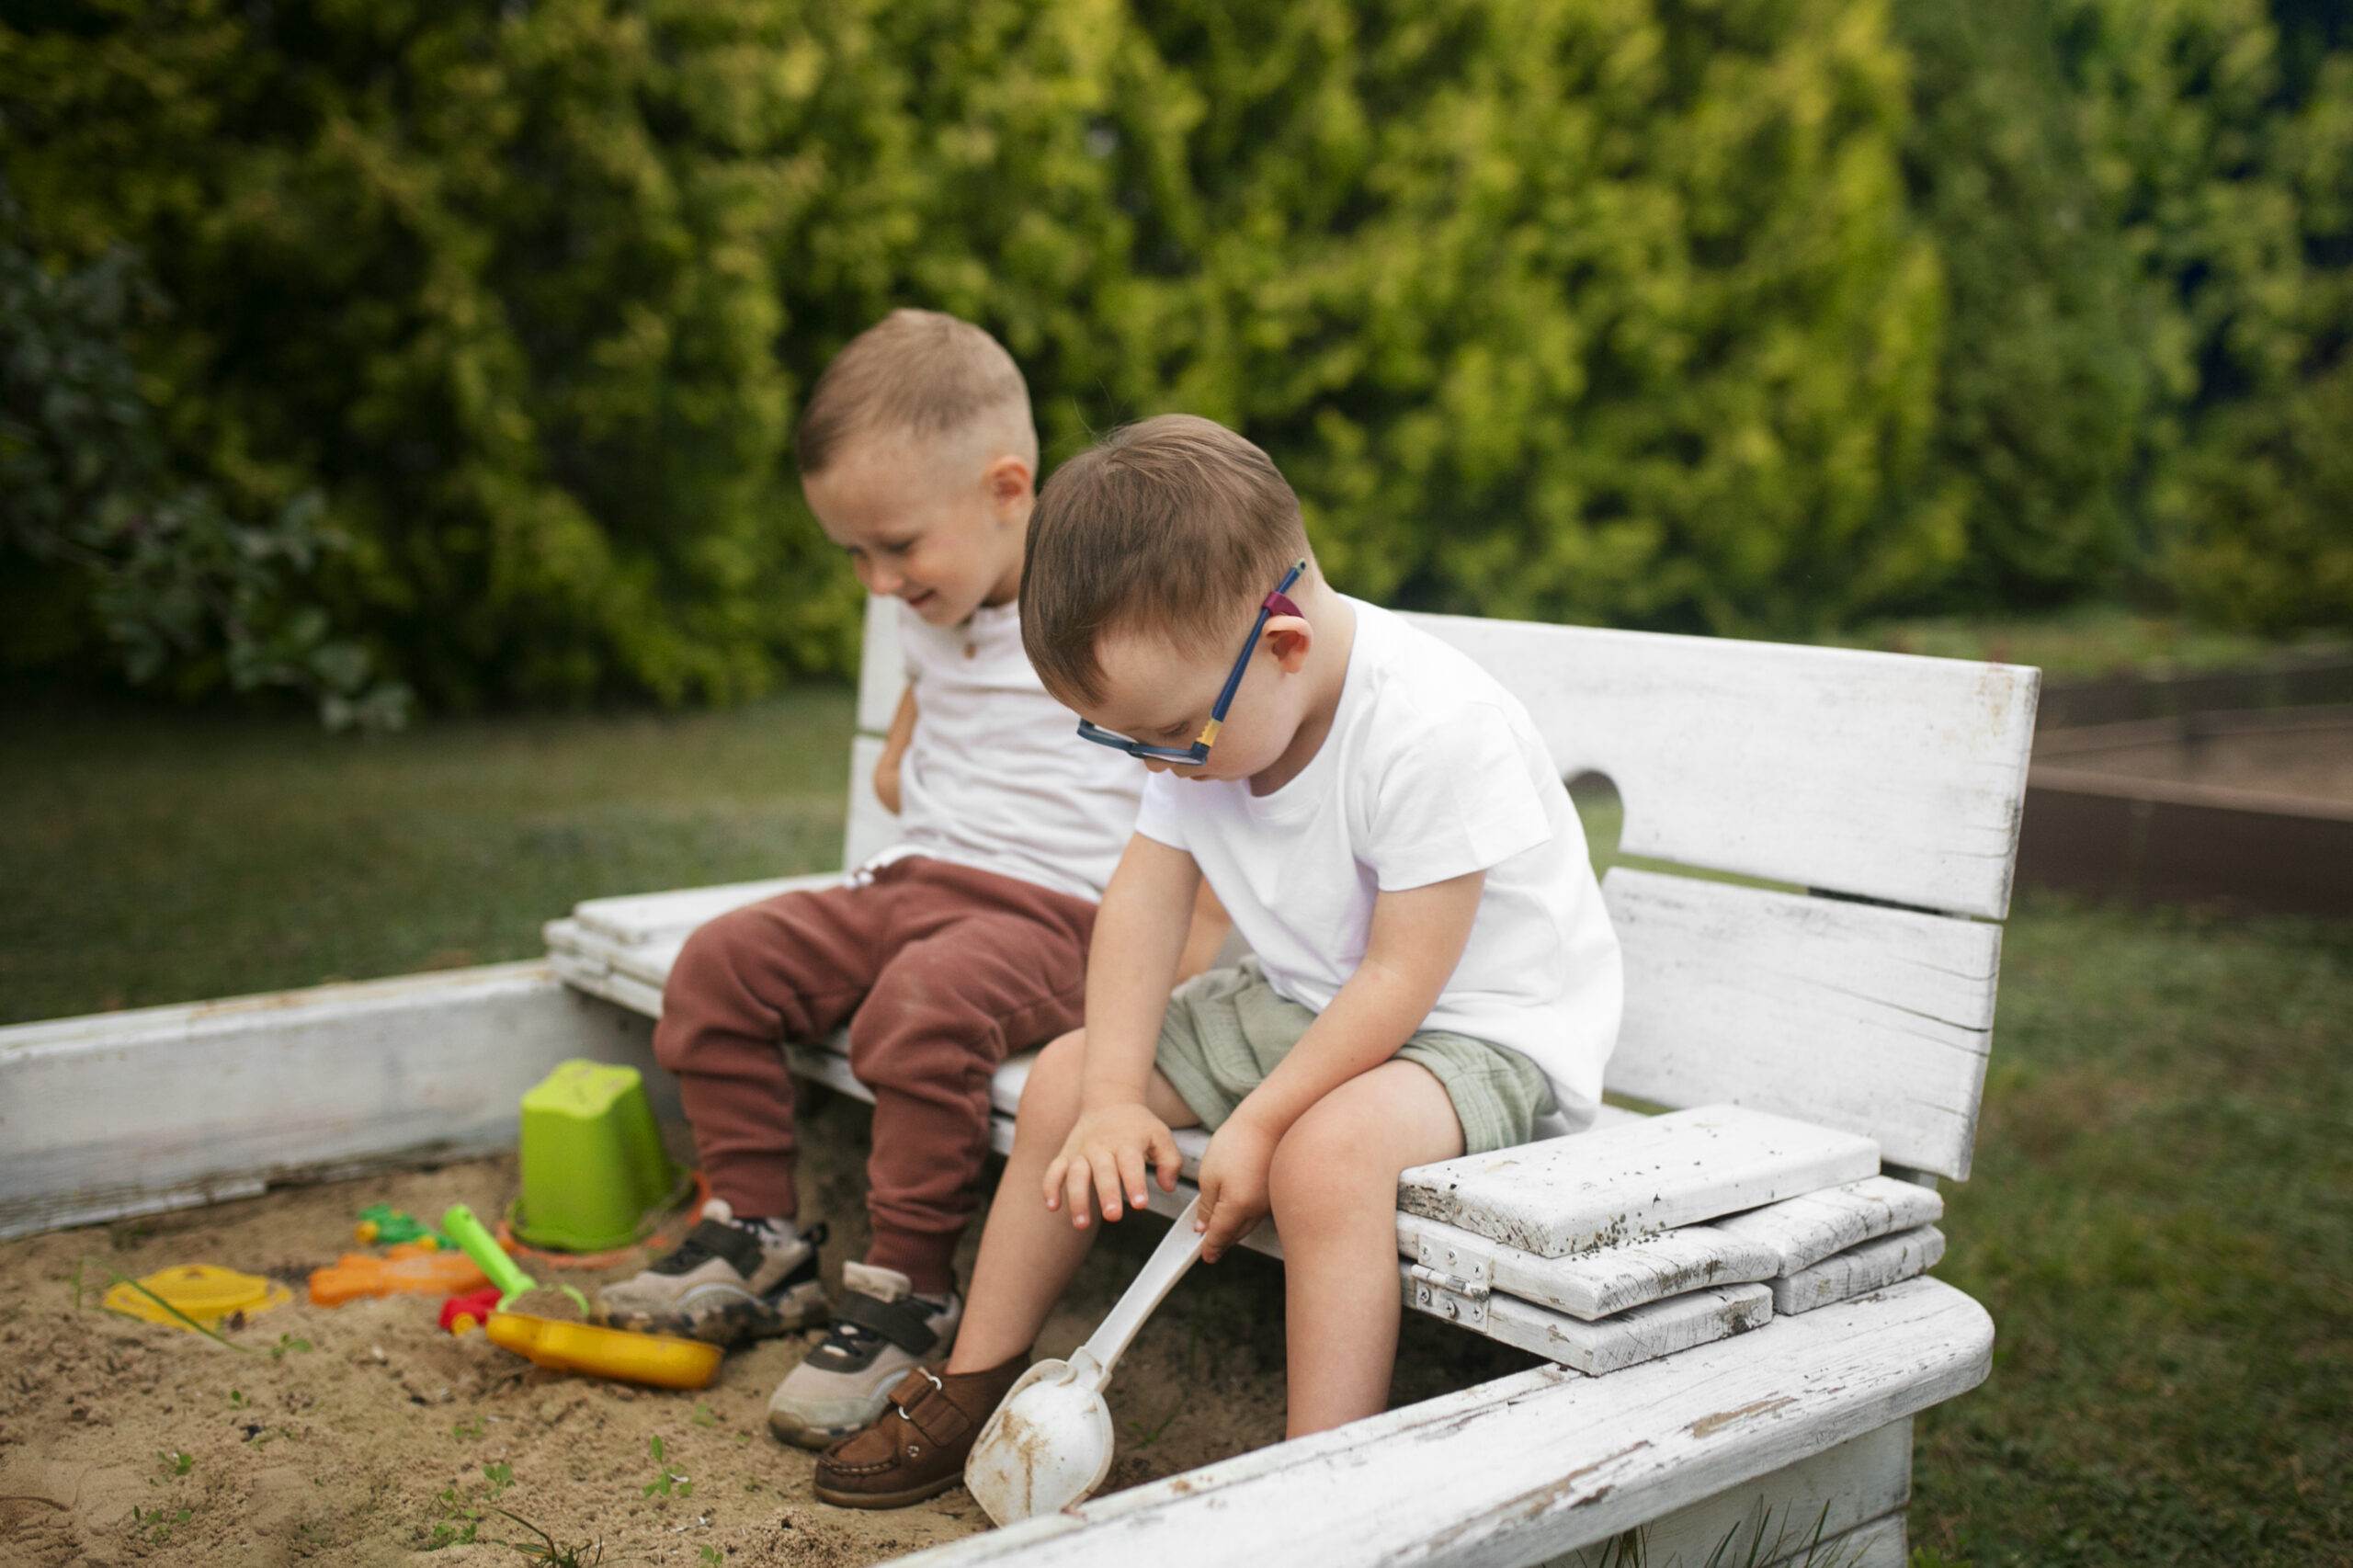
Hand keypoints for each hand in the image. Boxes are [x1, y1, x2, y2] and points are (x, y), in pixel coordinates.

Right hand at [1043, 1103, 1181, 1229]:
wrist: (1109, 1100)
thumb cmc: (1137, 1125)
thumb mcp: (1161, 1135)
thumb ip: (1170, 1161)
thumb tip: (1168, 1187)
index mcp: (1127, 1142)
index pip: (1131, 1164)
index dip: (1135, 1184)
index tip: (1140, 1204)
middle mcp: (1102, 1147)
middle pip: (1103, 1171)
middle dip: (1107, 1194)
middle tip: (1113, 1215)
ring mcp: (1081, 1151)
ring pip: (1076, 1174)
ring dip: (1077, 1198)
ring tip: (1081, 1223)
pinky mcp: (1066, 1155)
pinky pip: (1054, 1171)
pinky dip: (1050, 1187)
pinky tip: (1052, 1206)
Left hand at [1193, 1112, 1278, 1261]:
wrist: (1269, 1121)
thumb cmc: (1237, 1143)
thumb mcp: (1210, 1175)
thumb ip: (1206, 1205)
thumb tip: (1203, 1226)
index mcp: (1237, 1208)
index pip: (1220, 1236)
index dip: (1210, 1248)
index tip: (1205, 1256)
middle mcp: (1257, 1210)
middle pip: (1236, 1235)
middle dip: (1222, 1241)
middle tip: (1210, 1247)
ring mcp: (1270, 1203)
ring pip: (1249, 1224)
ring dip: (1235, 1229)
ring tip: (1221, 1228)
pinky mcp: (1277, 1193)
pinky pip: (1259, 1212)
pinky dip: (1246, 1215)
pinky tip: (1239, 1209)